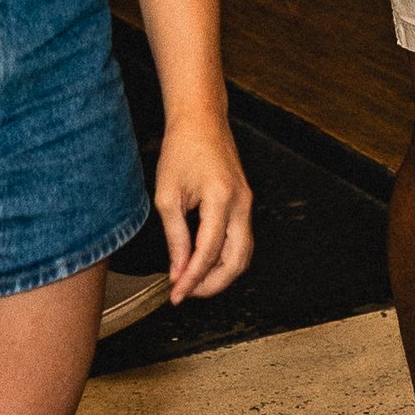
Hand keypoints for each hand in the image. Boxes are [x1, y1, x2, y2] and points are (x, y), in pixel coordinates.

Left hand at [151, 110, 254, 299]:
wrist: (201, 120)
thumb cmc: (182, 149)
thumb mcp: (168, 194)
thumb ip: (175, 236)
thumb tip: (178, 270)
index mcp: (221, 198)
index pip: (208, 252)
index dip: (191, 279)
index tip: (176, 294)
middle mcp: (241, 204)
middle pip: (237, 261)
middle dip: (212, 284)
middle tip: (186, 293)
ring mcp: (247, 204)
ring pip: (243, 254)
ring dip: (221, 274)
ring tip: (193, 282)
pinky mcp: (245, 203)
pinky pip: (241, 240)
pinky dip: (225, 258)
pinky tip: (204, 262)